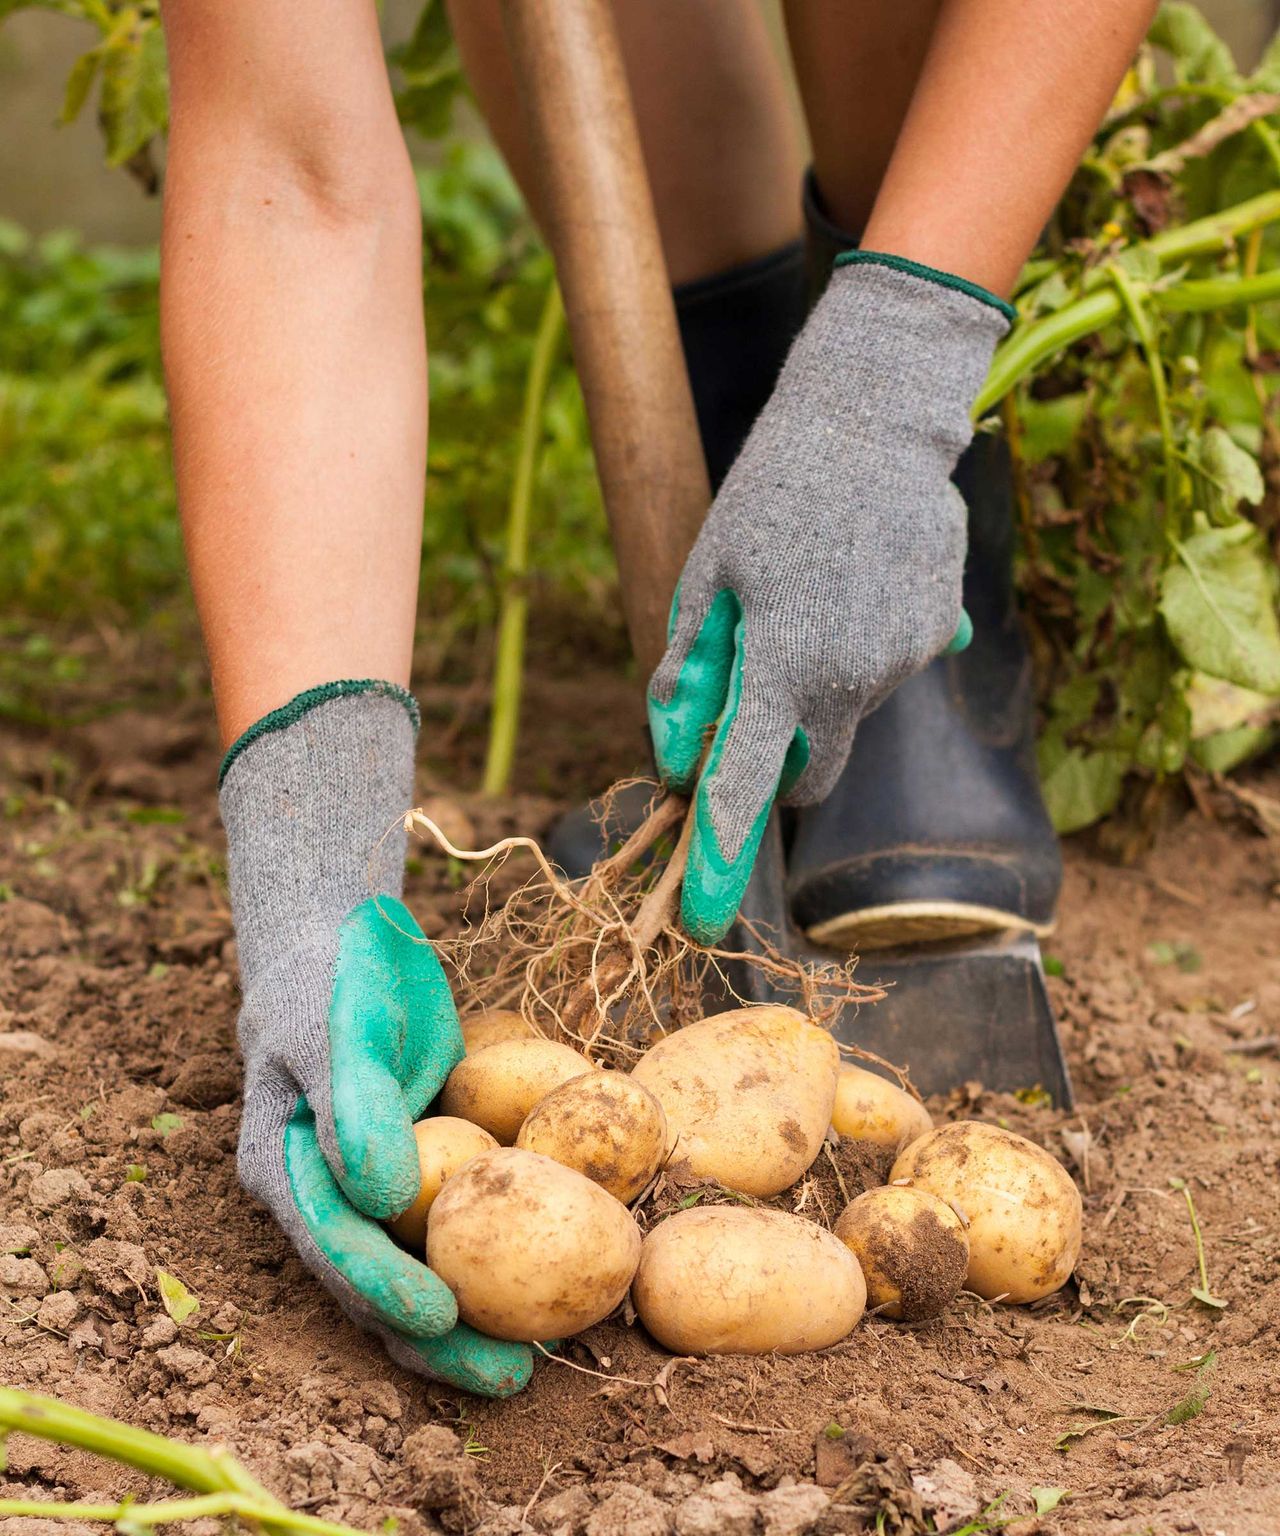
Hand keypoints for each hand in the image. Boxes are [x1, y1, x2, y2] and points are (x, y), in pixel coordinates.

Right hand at [237, 895, 533, 1396]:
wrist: (349, 943)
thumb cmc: (338, 977)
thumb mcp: (341, 1026)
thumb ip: (353, 1105)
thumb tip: (380, 1198)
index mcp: (280, 1168)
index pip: (332, 1243)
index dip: (384, 1288)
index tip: (441, 1318)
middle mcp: (321, 1194)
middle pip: (374, 1281)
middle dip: (436, 1336)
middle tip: (508, 1376)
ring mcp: (367, 1189)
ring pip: (415, 1267)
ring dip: (469, 1318)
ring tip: (534, 1361)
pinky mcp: (417, 1172)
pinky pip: (453, 1227)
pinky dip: (492, 1260)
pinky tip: (545, 1291)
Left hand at [648, 254, 1010, 943]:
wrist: (878, 416)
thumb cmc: (774, 490)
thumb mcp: (707, 576)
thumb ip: (690, 676)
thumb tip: (674, 760)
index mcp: (785, 664)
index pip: (742, 784)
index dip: (718, 853)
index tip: (703, 912)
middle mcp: (856, 676)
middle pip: (811, 767)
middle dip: (779, 758)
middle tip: (754, 690)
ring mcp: (908, 657)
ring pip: (851, 710)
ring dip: (821, 681)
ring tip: (813, 588)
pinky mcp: (941, 631)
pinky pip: (888, 666)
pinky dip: (863, 645)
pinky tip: (855, 575)